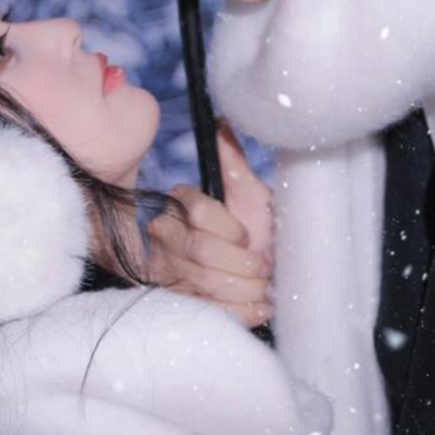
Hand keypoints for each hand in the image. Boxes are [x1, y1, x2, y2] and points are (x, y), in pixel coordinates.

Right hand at [148, 120, 274, 327]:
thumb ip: (234, 163)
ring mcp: (166, 272)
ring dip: (245, 289)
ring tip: (263, 288)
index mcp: (182, 203)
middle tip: (264, 267)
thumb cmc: (262, 233)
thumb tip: (222, 123)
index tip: (250, 238)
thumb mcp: (254, 197)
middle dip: (244, 264)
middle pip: (202, 250)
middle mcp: (165, 235)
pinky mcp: (174, 304)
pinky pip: (206, 310)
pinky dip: (239, 311)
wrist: (269, 279)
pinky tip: (256, 306)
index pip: (200, 211)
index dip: (232, 230)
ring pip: (204, 283)